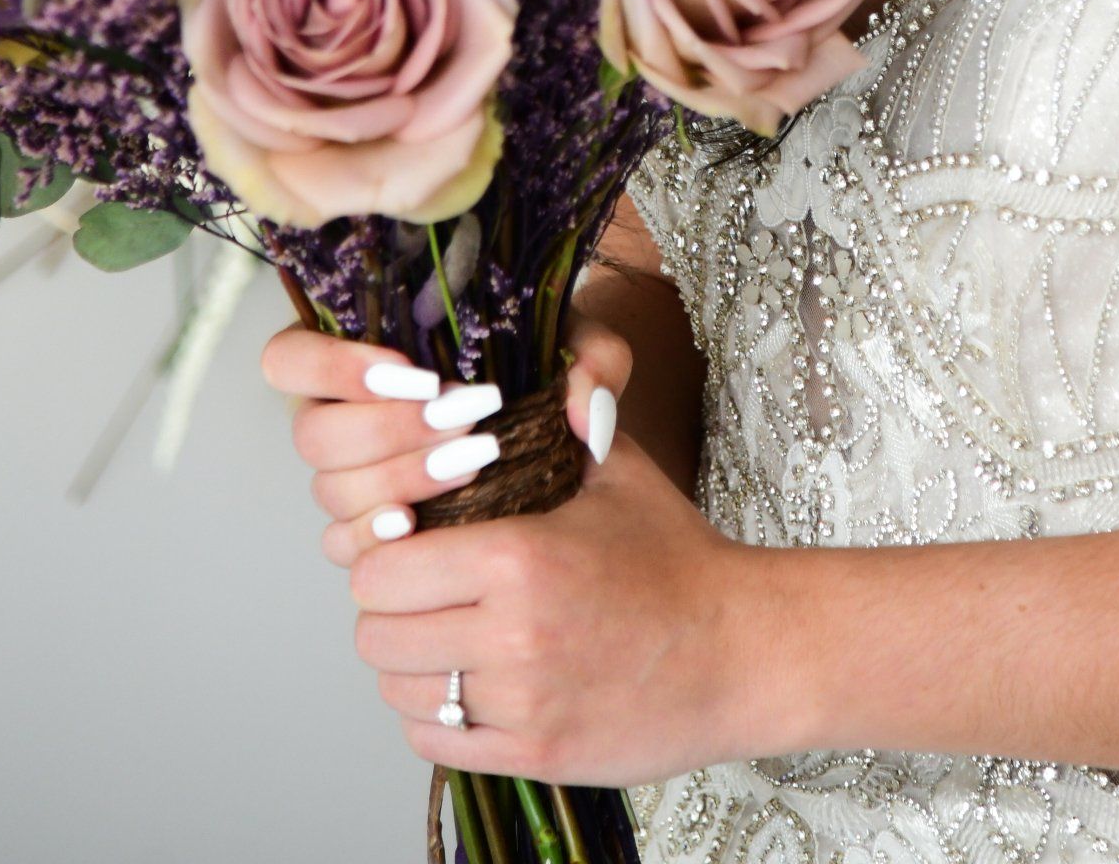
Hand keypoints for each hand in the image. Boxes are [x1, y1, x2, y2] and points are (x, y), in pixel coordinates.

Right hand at [259, 312, 631, 540]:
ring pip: (331, 492)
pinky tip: (421, 526)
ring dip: (398, 476)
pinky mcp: (374, 536)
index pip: (288, 359)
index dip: (329, 367)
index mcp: (360, 357)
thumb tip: (582, 409)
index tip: (416, 370)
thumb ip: (595, 356)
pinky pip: (348, 547)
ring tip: (471, 462)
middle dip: (387, 428)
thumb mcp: (580, 349)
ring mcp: (353, 484)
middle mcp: (342, 421)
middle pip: (313, 435)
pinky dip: (380, 536)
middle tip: (460, 416)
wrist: (568, 452)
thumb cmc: (554, 385)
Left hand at [342, 425, 766, 784]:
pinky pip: (439, 743)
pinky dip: (440, 719)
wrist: (741, 649)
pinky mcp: (537, 752)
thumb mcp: (617, 470)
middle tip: (419, 599)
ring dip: (413, 668)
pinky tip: (470, 688)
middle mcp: (513, 634)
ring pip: (403, 694)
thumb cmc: (677, 556)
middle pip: (377, 637)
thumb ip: (565, 416)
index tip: (405, 550)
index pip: (381, 569)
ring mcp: (524, 701)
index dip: (383, 557)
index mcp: (519, 556)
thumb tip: (545, 367)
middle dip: (389, 613)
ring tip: (445, 642)